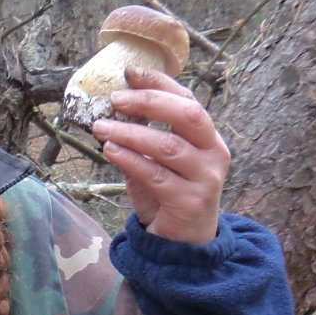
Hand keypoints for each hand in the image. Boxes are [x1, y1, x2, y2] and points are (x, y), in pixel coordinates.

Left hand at [90, 67, 228, 244]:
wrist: (184, 242)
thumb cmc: (168, 194)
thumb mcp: (157, 160)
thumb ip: (142, 136)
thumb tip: (111, 108)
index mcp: (208, 136)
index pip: (187, 99)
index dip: (159, 83)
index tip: (130, 72)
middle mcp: (214, 152)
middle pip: (187, 114)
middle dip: (149, 102)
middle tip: (115, 98)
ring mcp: (206, 178)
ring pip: (167, 145)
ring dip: (130, 132)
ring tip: (101, 126)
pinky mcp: (191, 202)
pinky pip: (156, 174)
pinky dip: (130, 159)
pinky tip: (110, 150)